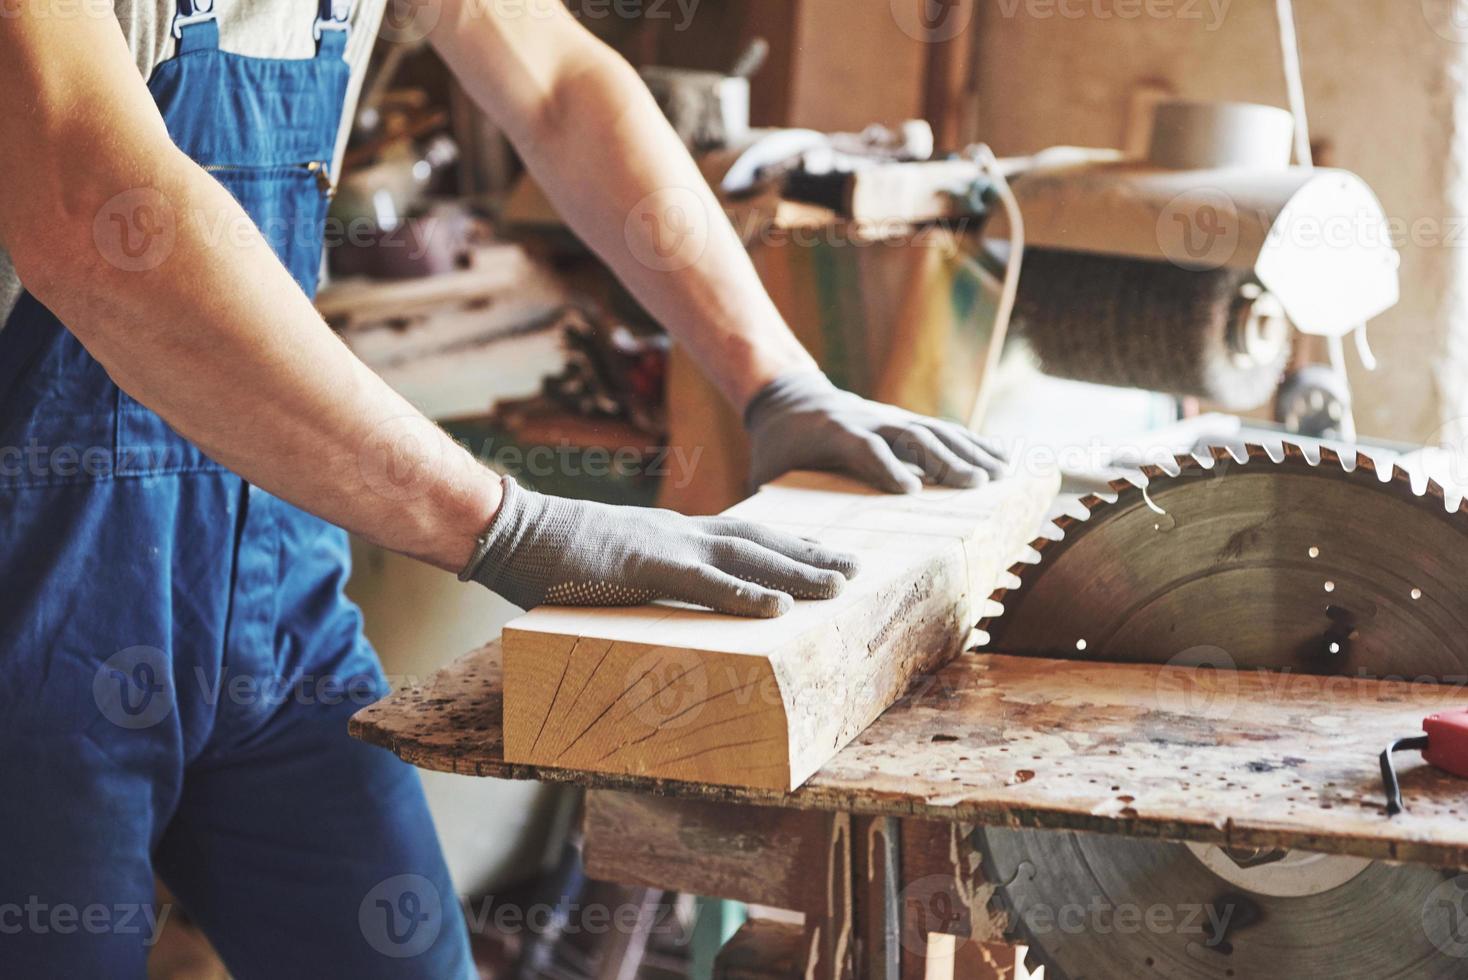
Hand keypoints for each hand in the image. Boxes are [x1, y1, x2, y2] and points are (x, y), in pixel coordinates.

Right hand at [460, 477, 859, 617]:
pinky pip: (702, 584)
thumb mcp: (611, 565)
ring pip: (746, 558)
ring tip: (840, 586)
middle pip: (759, 542)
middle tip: (857, 570)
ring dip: (796, 574)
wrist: (510, 528)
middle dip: (810, 557)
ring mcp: (665, 547)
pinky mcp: (643, 568)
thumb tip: (661, 606)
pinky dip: (743, 595)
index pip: (744, 537)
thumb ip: (643, 579)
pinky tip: (777, 608)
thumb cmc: (551, 552)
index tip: (826, 558)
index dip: (789, 548)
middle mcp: (680, 534)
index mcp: (673, 534)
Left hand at [744, 372, 1007, 492]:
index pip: (864, 447)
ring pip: (933, 430)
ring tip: (1000, 472)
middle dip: (944, 458)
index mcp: (832, 433)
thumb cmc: (776, 447)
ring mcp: (889, 417)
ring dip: (968, 450)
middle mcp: (867, 420)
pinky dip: (973, 442)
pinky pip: (942, 430)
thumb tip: (780, 552)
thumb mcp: (765, 472)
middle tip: (976, 483)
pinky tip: (1001, 456)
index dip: (886, 466)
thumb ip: (773, 505)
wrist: (790, 398)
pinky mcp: (903, 420)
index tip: (911, 489)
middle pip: (910, 435)